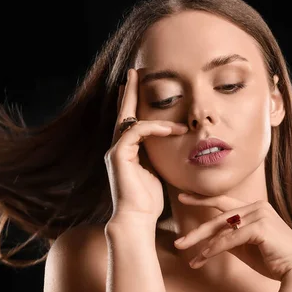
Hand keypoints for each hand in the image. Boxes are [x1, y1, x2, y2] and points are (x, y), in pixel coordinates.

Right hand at [104, 68, 188, 224]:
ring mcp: (115, 150)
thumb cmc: (149, 201)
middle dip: (129, 91)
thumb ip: (159, 155)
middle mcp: (117, 148)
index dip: (133, 102)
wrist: (137, 219)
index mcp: (126, 151)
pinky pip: (137, 131)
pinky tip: (172, 129)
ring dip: (155, 115)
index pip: (129, 121)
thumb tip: (173, 143)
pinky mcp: (118, 155)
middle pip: (122, 112)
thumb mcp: (158, 172)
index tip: (139, 85)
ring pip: (131, 120)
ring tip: (175, 111)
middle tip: (136, 71)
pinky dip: (156, 128)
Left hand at [173, 193, 291, 281]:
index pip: (223, 201)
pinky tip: (203, 257)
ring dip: (202, 244)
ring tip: (188, 255)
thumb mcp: (246, 247)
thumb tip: (209, 240)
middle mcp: (257, 207)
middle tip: (178, 242)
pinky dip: (214, 248)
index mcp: (255, 208)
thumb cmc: (274, 260)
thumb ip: (230, 238)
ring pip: (222, 228)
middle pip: (219, 216)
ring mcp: (260, 214)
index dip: (202, 199)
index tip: (182, 197)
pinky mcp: (260, 227)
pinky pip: (229, 238)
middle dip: (197, 230)